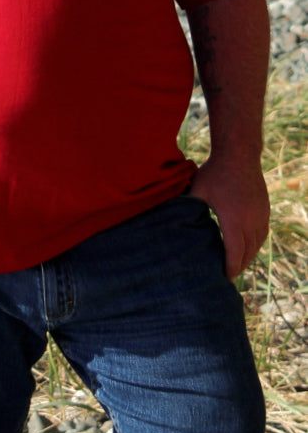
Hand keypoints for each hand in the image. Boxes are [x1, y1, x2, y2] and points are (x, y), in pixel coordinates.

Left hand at [189, 156, 268, 279]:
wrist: (239, 154)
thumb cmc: (215, 172)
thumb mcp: (197, 190)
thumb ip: (186, 207)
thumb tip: (167, 219)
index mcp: (233, 219)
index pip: (235, 253)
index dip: (230, 268)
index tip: (223, 278)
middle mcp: (251, 220)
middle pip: (248, 253)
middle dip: (238, 267)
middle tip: (226, 276)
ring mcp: (261, 215)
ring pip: (257, 245)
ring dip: (248, 257)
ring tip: (236, 265)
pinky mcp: (265, 210)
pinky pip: (262, 234)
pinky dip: (255, 244)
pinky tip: (246, 247)